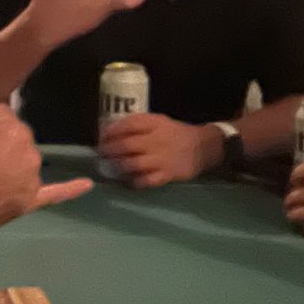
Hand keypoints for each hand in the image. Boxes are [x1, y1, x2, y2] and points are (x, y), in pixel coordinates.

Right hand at [0, 55, 91, 236]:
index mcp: (14, 129)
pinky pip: (55, 194)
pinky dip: (70, 189)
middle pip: (13, 136)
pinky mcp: (30, 201)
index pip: (0, 114)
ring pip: (23, 159)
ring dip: (9, 160)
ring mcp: (32, 179)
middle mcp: (30, 152)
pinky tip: (87, 185)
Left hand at [96, 113, 217, 187]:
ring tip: (110, 167)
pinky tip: (126, 181)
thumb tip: (111, 129)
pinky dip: (133, 181)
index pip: (127, 124)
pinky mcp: (166, 175)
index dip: (111, 131)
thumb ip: (139, 125)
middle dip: (109, 150)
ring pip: (132, 164)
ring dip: (117, 166)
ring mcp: (161, 159)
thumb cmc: (176, 134)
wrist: (203, 147)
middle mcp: (156, 140)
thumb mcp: (159, 121)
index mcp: (154, 123)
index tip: (101, 136)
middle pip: (126, 145)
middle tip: (101, 153)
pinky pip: (145, 181)